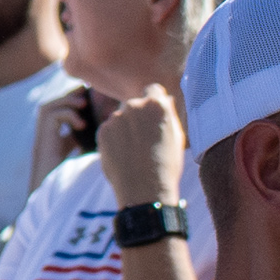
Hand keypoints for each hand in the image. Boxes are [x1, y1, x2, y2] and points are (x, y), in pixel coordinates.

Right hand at [29, 87, 88, 189]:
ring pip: (49, 107)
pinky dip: (68, 115)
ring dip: (67, 101)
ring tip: (84, 103)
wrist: (60, 195)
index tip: (96, 99)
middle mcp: (48, 136)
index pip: (63, 114)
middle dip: (71, 96)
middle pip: (54, 106)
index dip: (76, 103)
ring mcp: (43, 137)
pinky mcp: (43, 138)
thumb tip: (115, 127)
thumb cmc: (78, 180)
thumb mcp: (89, 156)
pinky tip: (81, 124)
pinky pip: (52, 116)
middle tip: (89, 91)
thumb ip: (96, 143)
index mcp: (58, 140)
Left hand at [97, 86, 183, 209]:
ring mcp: (115, 118)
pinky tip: (124, 154)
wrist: (144, 189)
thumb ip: (167, 113)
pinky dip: (114, 139)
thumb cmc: (166, 164)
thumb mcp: (177, 136)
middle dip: (138, 116)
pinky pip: (109, 129)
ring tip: (135, 151)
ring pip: (120, 117)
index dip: (154, 102)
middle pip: (134, 104)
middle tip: (145, 139)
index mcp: (156, 105)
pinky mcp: (102, 130)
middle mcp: (134, 106)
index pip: (152, 89)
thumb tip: (163, 99)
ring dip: (125, 128)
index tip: (154, 115)